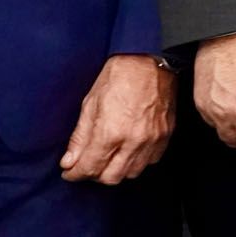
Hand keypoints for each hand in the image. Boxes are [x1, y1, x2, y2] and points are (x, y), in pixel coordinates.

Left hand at [60, 56, 174, 183]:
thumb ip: (80, 137)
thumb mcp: (90, 103)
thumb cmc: (119, 76)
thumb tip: (69, 161)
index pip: (88, 168)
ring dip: (117, 170)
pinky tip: (129, 150)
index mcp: (111, 132)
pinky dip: (138, 161)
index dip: (74, 173)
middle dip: (94, 174)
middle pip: (110, 177)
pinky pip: (151, 161)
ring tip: (108, 157)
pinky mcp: (166, 133)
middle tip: (88, 163)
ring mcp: (153, 138)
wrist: (150, 59)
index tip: (69, 171)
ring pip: (132, 173)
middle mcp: (133, 140)